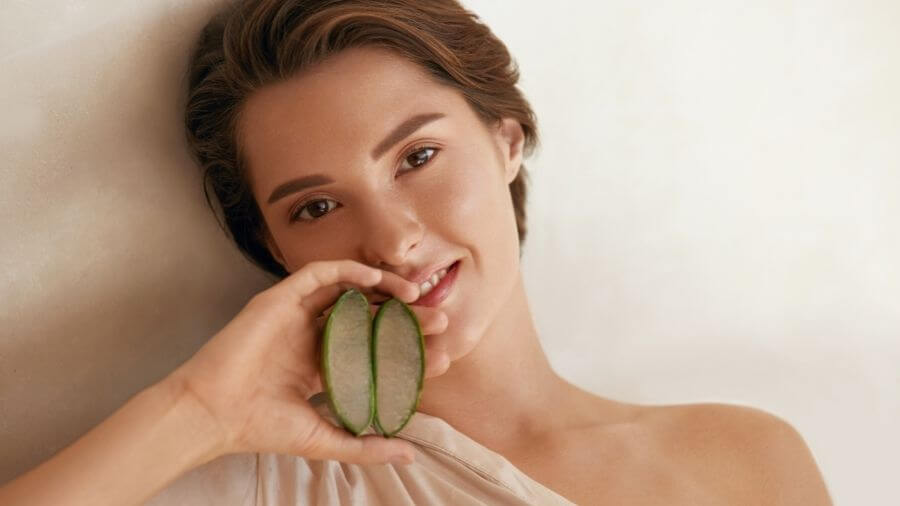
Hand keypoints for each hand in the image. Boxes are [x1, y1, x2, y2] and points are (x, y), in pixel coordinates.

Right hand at [165, 260, 449, 464]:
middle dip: (405, 317)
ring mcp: (296, 314)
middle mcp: (311, 335)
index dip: (406, 349)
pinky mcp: (281, 298)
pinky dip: (350, 271)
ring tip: (416, 294)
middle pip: (368, 317)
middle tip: (439, 321)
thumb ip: (366, 446)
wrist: (215, 414)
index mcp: (321, 364)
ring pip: (350, 291)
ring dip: (385, 288)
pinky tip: (378, 279)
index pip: (374, 349)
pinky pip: (321, 274)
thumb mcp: (325, 439)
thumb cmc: (261, 427)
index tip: (439, 356)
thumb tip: (409, 454)